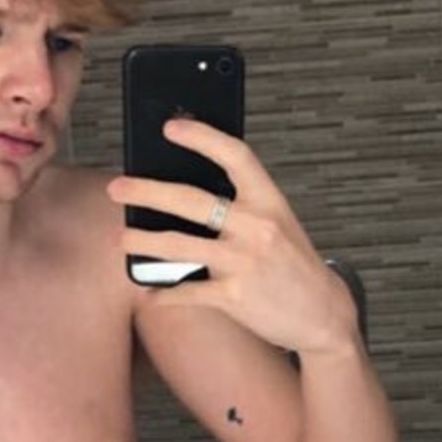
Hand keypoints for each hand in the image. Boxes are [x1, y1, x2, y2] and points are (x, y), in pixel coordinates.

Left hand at [107, 118, 359, 357]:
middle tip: (118, 188)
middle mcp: (257, 227)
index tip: (171, 128)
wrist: (323, 313)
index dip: (202, 137)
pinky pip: (187, 292)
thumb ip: (243, 206)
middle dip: (148, 192)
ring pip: (180, 246)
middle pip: (192, 201)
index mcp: (269, 200)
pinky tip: (150, 292)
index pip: (235, 156)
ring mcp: (244, 262)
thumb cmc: (293, 264)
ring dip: (143, 242)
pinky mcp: (234, 296)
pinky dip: (163, 294)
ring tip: (122, 239)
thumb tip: (190, 188)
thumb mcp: (277, 224)